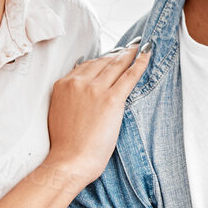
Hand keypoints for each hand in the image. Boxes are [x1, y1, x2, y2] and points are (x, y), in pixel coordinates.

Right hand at [45, 42, 152, 184]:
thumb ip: (70, 96)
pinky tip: (147, 55)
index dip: (102, 60)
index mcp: (63, 85)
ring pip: (116, 65)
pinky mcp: (111, 99)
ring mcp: (95, 89)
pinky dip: (140, 63)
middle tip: (129, 47)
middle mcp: (78, 82)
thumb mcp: (60, 112)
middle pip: (102, 62)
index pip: (87, 65)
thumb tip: (82, 86)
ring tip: (138, 47)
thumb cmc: (67, 144)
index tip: (112, 56)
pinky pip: (129, 75)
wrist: (70, 160)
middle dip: (117, 55)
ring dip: (129, 54)